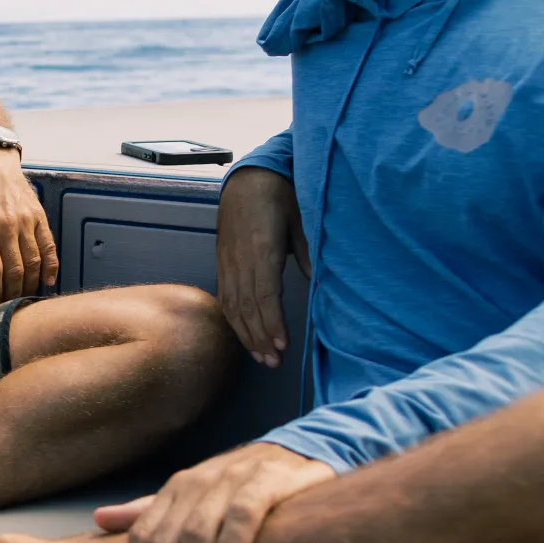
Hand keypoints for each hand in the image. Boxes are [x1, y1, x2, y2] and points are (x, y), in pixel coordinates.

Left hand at [0, 143, 57, 302]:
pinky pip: (48, 245)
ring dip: (31, 284)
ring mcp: (25, 220)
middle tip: (9, 307)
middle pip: (15, 269)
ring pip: (34, 260)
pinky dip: (51, 266)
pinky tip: (48, 281)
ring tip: (26, 298)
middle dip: (12, 293)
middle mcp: (6, 225)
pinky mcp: (39, 216)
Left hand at [93, 442, 334, 542]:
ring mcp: (230, 480)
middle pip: (166, 541)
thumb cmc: (240, 485)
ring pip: (197, 533)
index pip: (142, 537)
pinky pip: (242, 515)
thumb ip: (149, 510)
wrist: (299, 453)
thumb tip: (99, 519)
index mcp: (175, 490)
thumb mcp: (192, 497)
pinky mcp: (266, 481)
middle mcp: (196, 484)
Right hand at [217, 166, 308, 365]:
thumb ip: (308, 250)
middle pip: (247, 306)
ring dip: (247, 334)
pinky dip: (235, 321)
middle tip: (274, 363)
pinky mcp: (224, 264)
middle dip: (260, 337)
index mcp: (260, 248)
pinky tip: (245, 336)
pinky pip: (226, 298)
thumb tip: (319, 281)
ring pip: (233, 306)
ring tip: (262, 358)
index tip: (283, 343)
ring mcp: (228, 263)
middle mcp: (240, 259)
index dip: (273, 321)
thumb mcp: (302, 217)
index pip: (264, 293)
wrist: (247, 180)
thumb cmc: (278, 196)